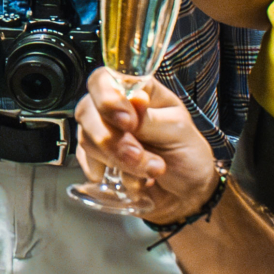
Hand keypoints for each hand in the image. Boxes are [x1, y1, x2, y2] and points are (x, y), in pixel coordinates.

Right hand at [75, 67, 218, 225]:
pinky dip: (109, 172)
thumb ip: (151, 118)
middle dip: (113, 139)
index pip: (104, 80)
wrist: (187, 193)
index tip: (127, 123)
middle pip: (88, 110)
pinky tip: (132, 178)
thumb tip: (134, 100)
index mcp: (138, 91)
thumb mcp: (178, 132)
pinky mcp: (97, 156)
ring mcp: (103, 131)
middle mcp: (115, 107)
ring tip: (150, 171)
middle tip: (139, 155)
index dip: (107, 98)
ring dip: (118, 160)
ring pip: (87, 138)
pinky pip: (86, 161)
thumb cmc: (187, 155)